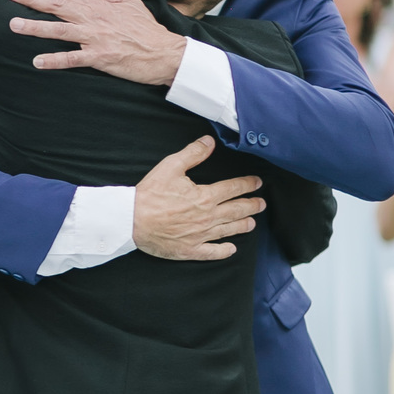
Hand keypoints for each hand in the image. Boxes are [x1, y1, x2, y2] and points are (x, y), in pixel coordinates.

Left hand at [7, 0, 187, 84]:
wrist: (165, 53)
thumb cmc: (147, 29)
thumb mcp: (129, 2)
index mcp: (99, 5)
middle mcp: (94, 19)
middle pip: (58, 6)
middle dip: (33, 0)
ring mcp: (96, 38)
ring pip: (60, 30)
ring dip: (36, 27)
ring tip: (14, 25)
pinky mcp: (100, 58)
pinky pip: (73, 59)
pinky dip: (54, 60)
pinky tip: (37, 61)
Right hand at [133, 136, 264, 260]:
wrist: (132, 220)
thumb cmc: (150, 194)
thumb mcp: (170, 166)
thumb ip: (193, 154)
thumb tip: (209, 142)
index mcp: (205, 196)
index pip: (233, 189)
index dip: (247, 185)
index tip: (257, 183)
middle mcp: (207, 217)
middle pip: (236, 211)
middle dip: (251, 206)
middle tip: (261, 204)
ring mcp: (200, 235)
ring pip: (228, 230)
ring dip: (242, 225)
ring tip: (252, 223)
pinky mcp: (190, 249)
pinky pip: (212, 252)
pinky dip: (223, 251)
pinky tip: (231, 249)